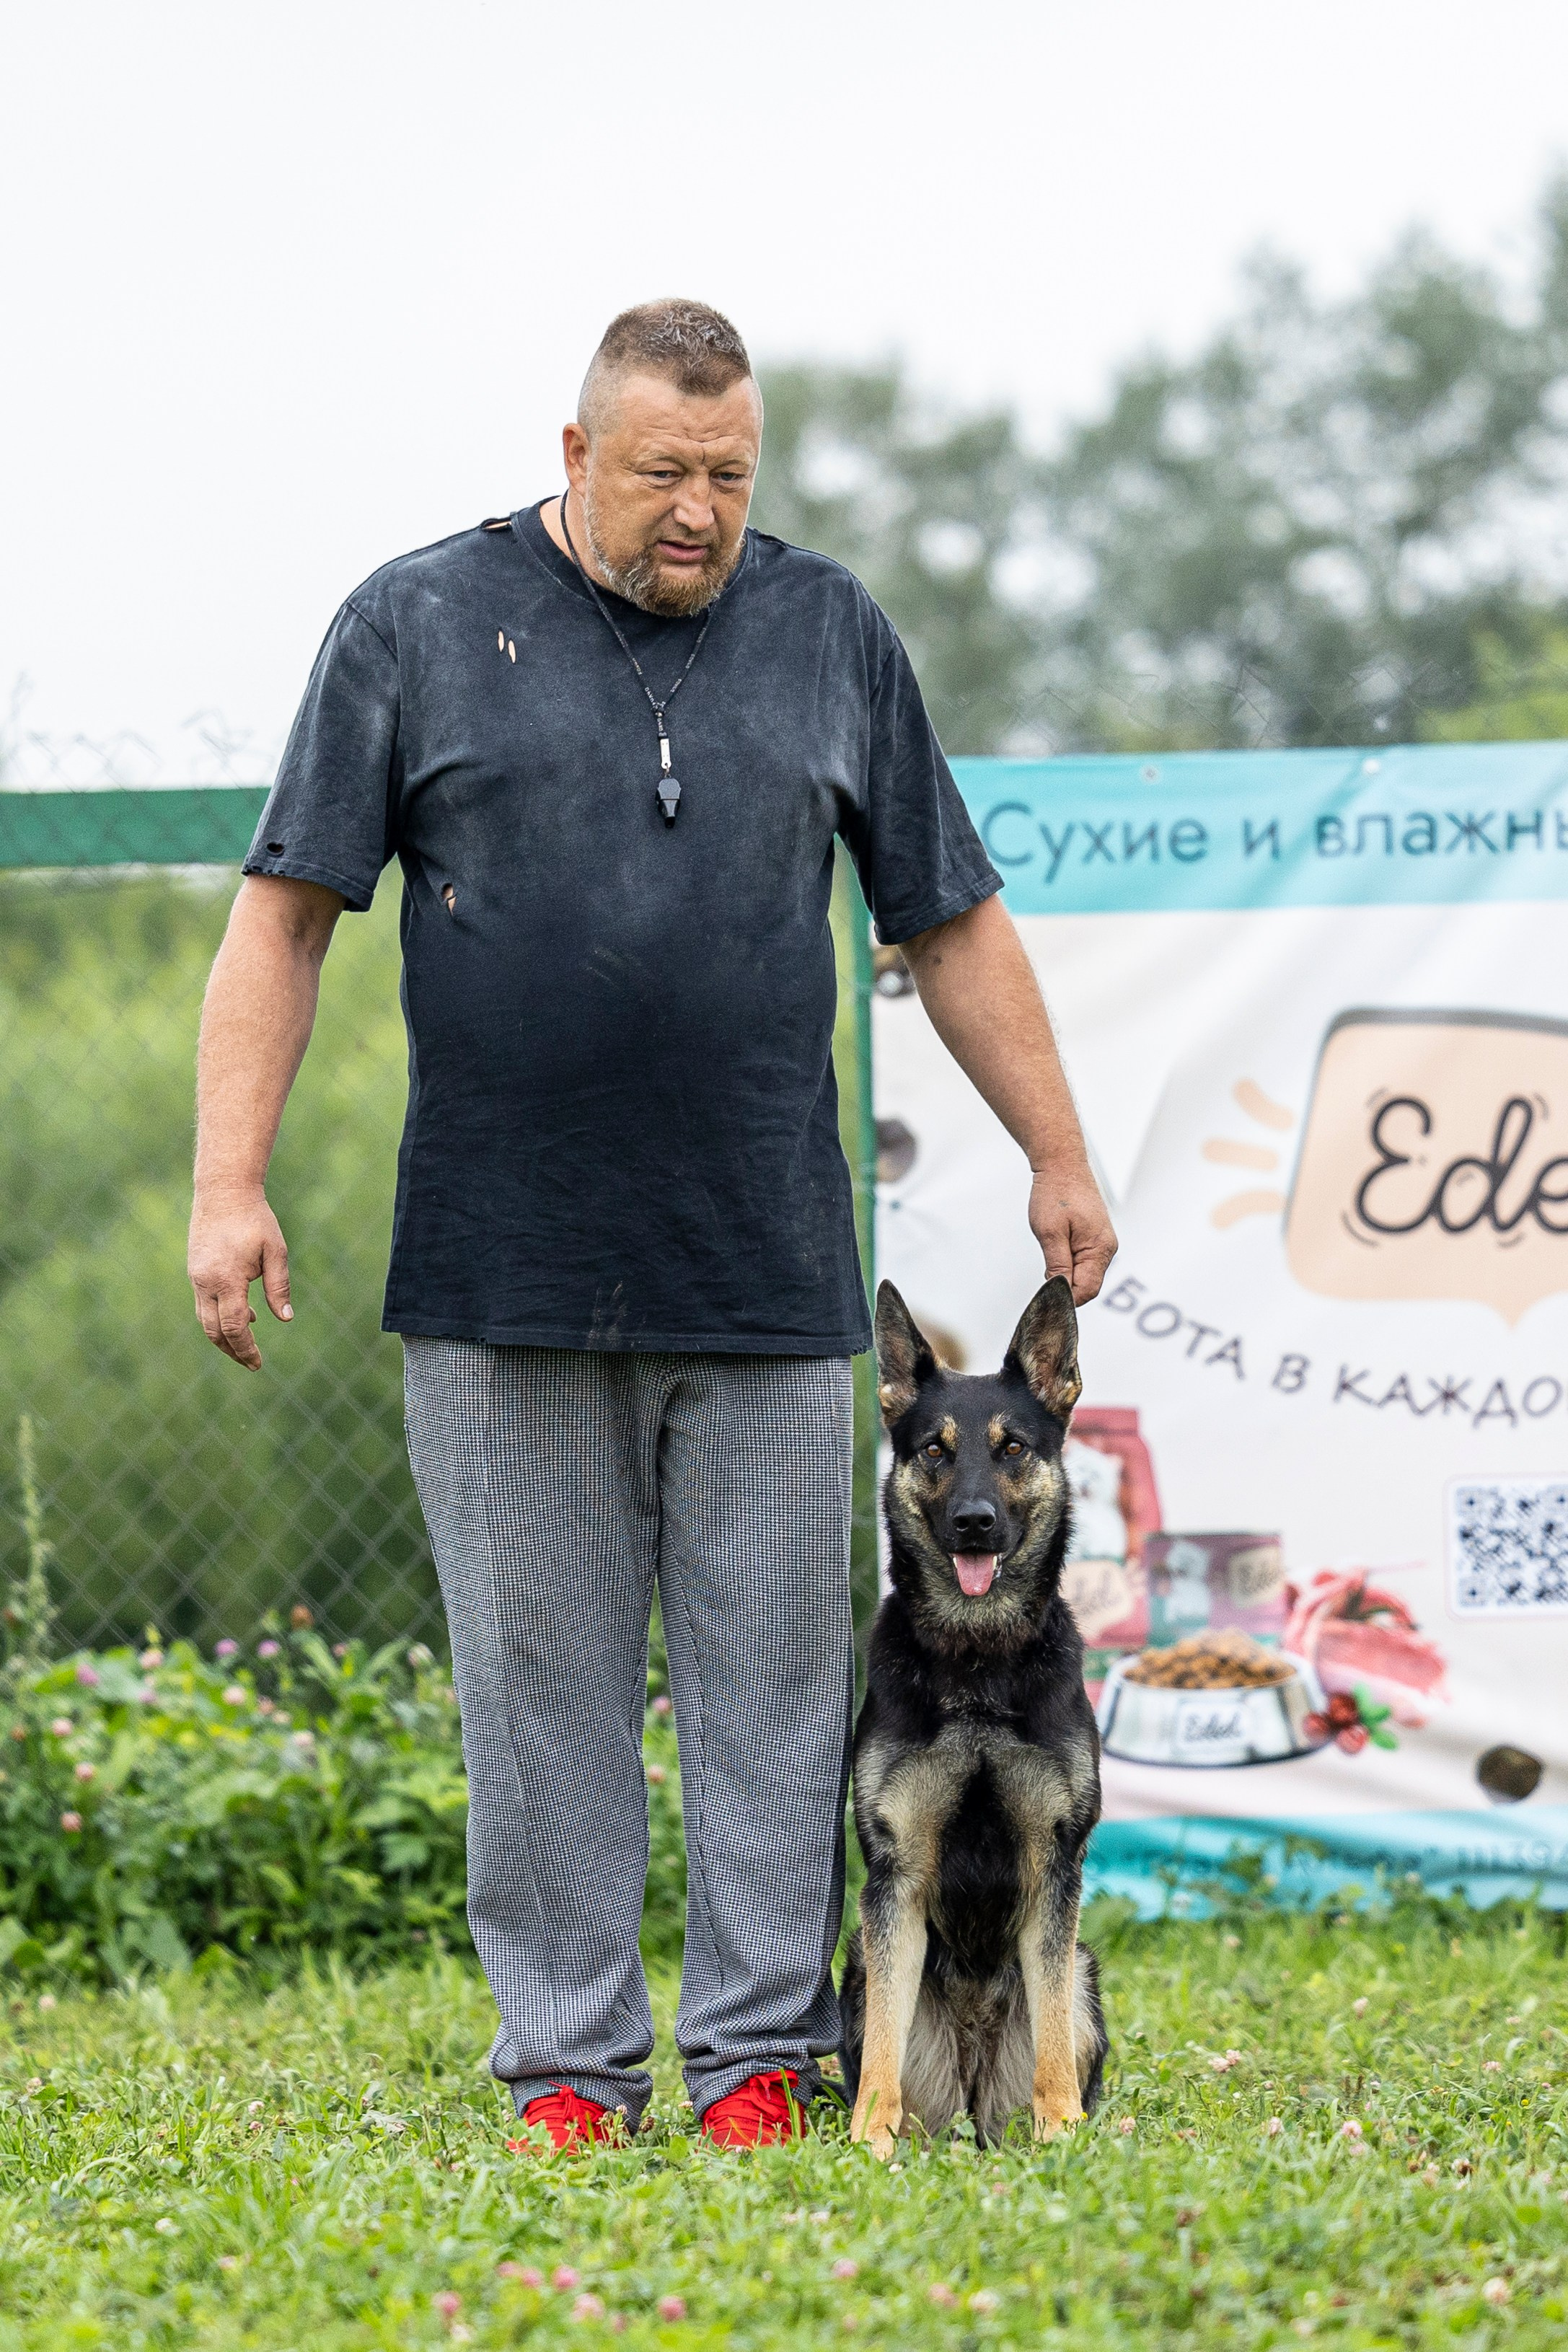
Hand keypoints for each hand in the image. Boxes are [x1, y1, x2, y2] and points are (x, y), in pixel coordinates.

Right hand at [188, 1190, 292, 1369]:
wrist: (223, 1191)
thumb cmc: (255, 1219)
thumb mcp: (276, 1251)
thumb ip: (279, 1286)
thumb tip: (285, 1319)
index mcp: (227, 1280)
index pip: (234, 1327)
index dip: (246, 1349)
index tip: (257, 1364)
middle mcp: (206, 1282)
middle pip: (214, 1331)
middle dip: (232, 1351)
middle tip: (252, 1363)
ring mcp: (196, 1277)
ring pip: (205, 1320)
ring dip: (224, 1337)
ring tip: (246, 1346)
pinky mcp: (195, 1271)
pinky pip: (205, 1303)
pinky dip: (220, 1316)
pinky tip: (244, 1315)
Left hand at [1029, 1163, 1116, 1304]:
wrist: (1062, 1165)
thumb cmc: (1056, 1192)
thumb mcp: (1049, 1232)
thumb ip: (1057, 1265)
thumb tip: (1060, 1292)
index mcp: (1100, 1249)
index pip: (1087, 1290)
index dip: (1066, 1297)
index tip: (1046, 1294)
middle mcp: (1107, 1249)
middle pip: (1087, 1285)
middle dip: (1065, 1286)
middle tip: (1044, 1271)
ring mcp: (1102, 1243)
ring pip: (1084, 1274)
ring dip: (1066, 1273)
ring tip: (1050, 1250)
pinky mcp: (1095, 1238)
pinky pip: (1084, 1262)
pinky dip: (1069, 1263)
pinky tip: (1056, 1247)